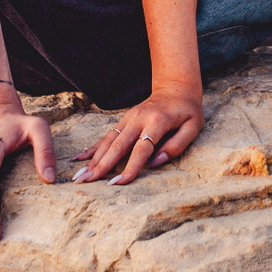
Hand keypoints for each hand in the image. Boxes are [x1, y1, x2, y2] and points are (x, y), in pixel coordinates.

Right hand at [72, 84, 204, 185]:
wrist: (176, 88)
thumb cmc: (187, 111)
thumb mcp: (192, 127)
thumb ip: (177, 145)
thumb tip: (156, 163)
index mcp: (157, 122)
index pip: (141, 149)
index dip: (129, 167)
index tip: (116, 184)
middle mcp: (139, 119)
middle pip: (117, 145)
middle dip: (100, 166)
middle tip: (84, 182)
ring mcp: (129, 118)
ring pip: (108, 141)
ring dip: (92, 159)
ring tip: (78, 176)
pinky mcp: (123, 120)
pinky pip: (106, 136)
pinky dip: (92, 148)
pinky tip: (79, 158)